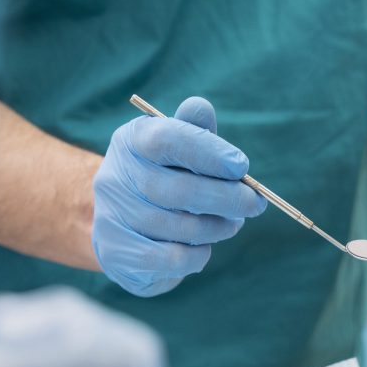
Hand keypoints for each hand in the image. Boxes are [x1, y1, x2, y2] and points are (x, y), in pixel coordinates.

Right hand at [92, 97, 265, 296]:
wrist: (124, 224)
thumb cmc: (166, 177)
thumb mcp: (181, 147)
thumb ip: (194, 130)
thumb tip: (200, 108)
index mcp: (132, 141)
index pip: (167, 140)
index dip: (209, 153)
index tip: (242, 166)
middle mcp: (115, 177)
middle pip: (178, 190)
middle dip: (227, 198)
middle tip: (254, 204)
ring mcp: (111, 218)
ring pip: (179, 228)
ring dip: (217, 228)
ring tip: (231, 224)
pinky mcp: (117, 254)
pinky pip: (170, 259)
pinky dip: (197, 255)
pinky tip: (202, 247)